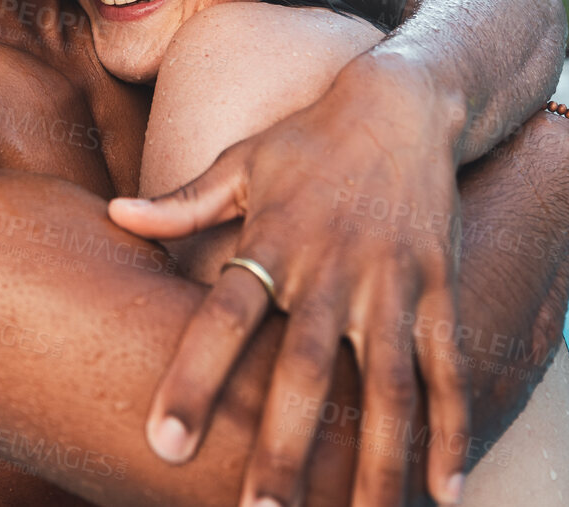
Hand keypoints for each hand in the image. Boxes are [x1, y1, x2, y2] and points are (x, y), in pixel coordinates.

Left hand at [109, 55, 469, 506]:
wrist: (404, 101)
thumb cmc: (308, 139)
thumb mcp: (241, 160)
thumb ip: (183, 201)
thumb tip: (116, 216)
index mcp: (272, 242)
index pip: (223, 320)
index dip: (193, 380)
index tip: (163, 443)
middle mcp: (333, 269)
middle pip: (305, 371)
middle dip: (285, 449)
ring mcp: (393, 283)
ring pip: (386, 388)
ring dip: (375, 464)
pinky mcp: (441, 289)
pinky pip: (449, 370)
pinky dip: (452, 431)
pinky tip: (446, 493)